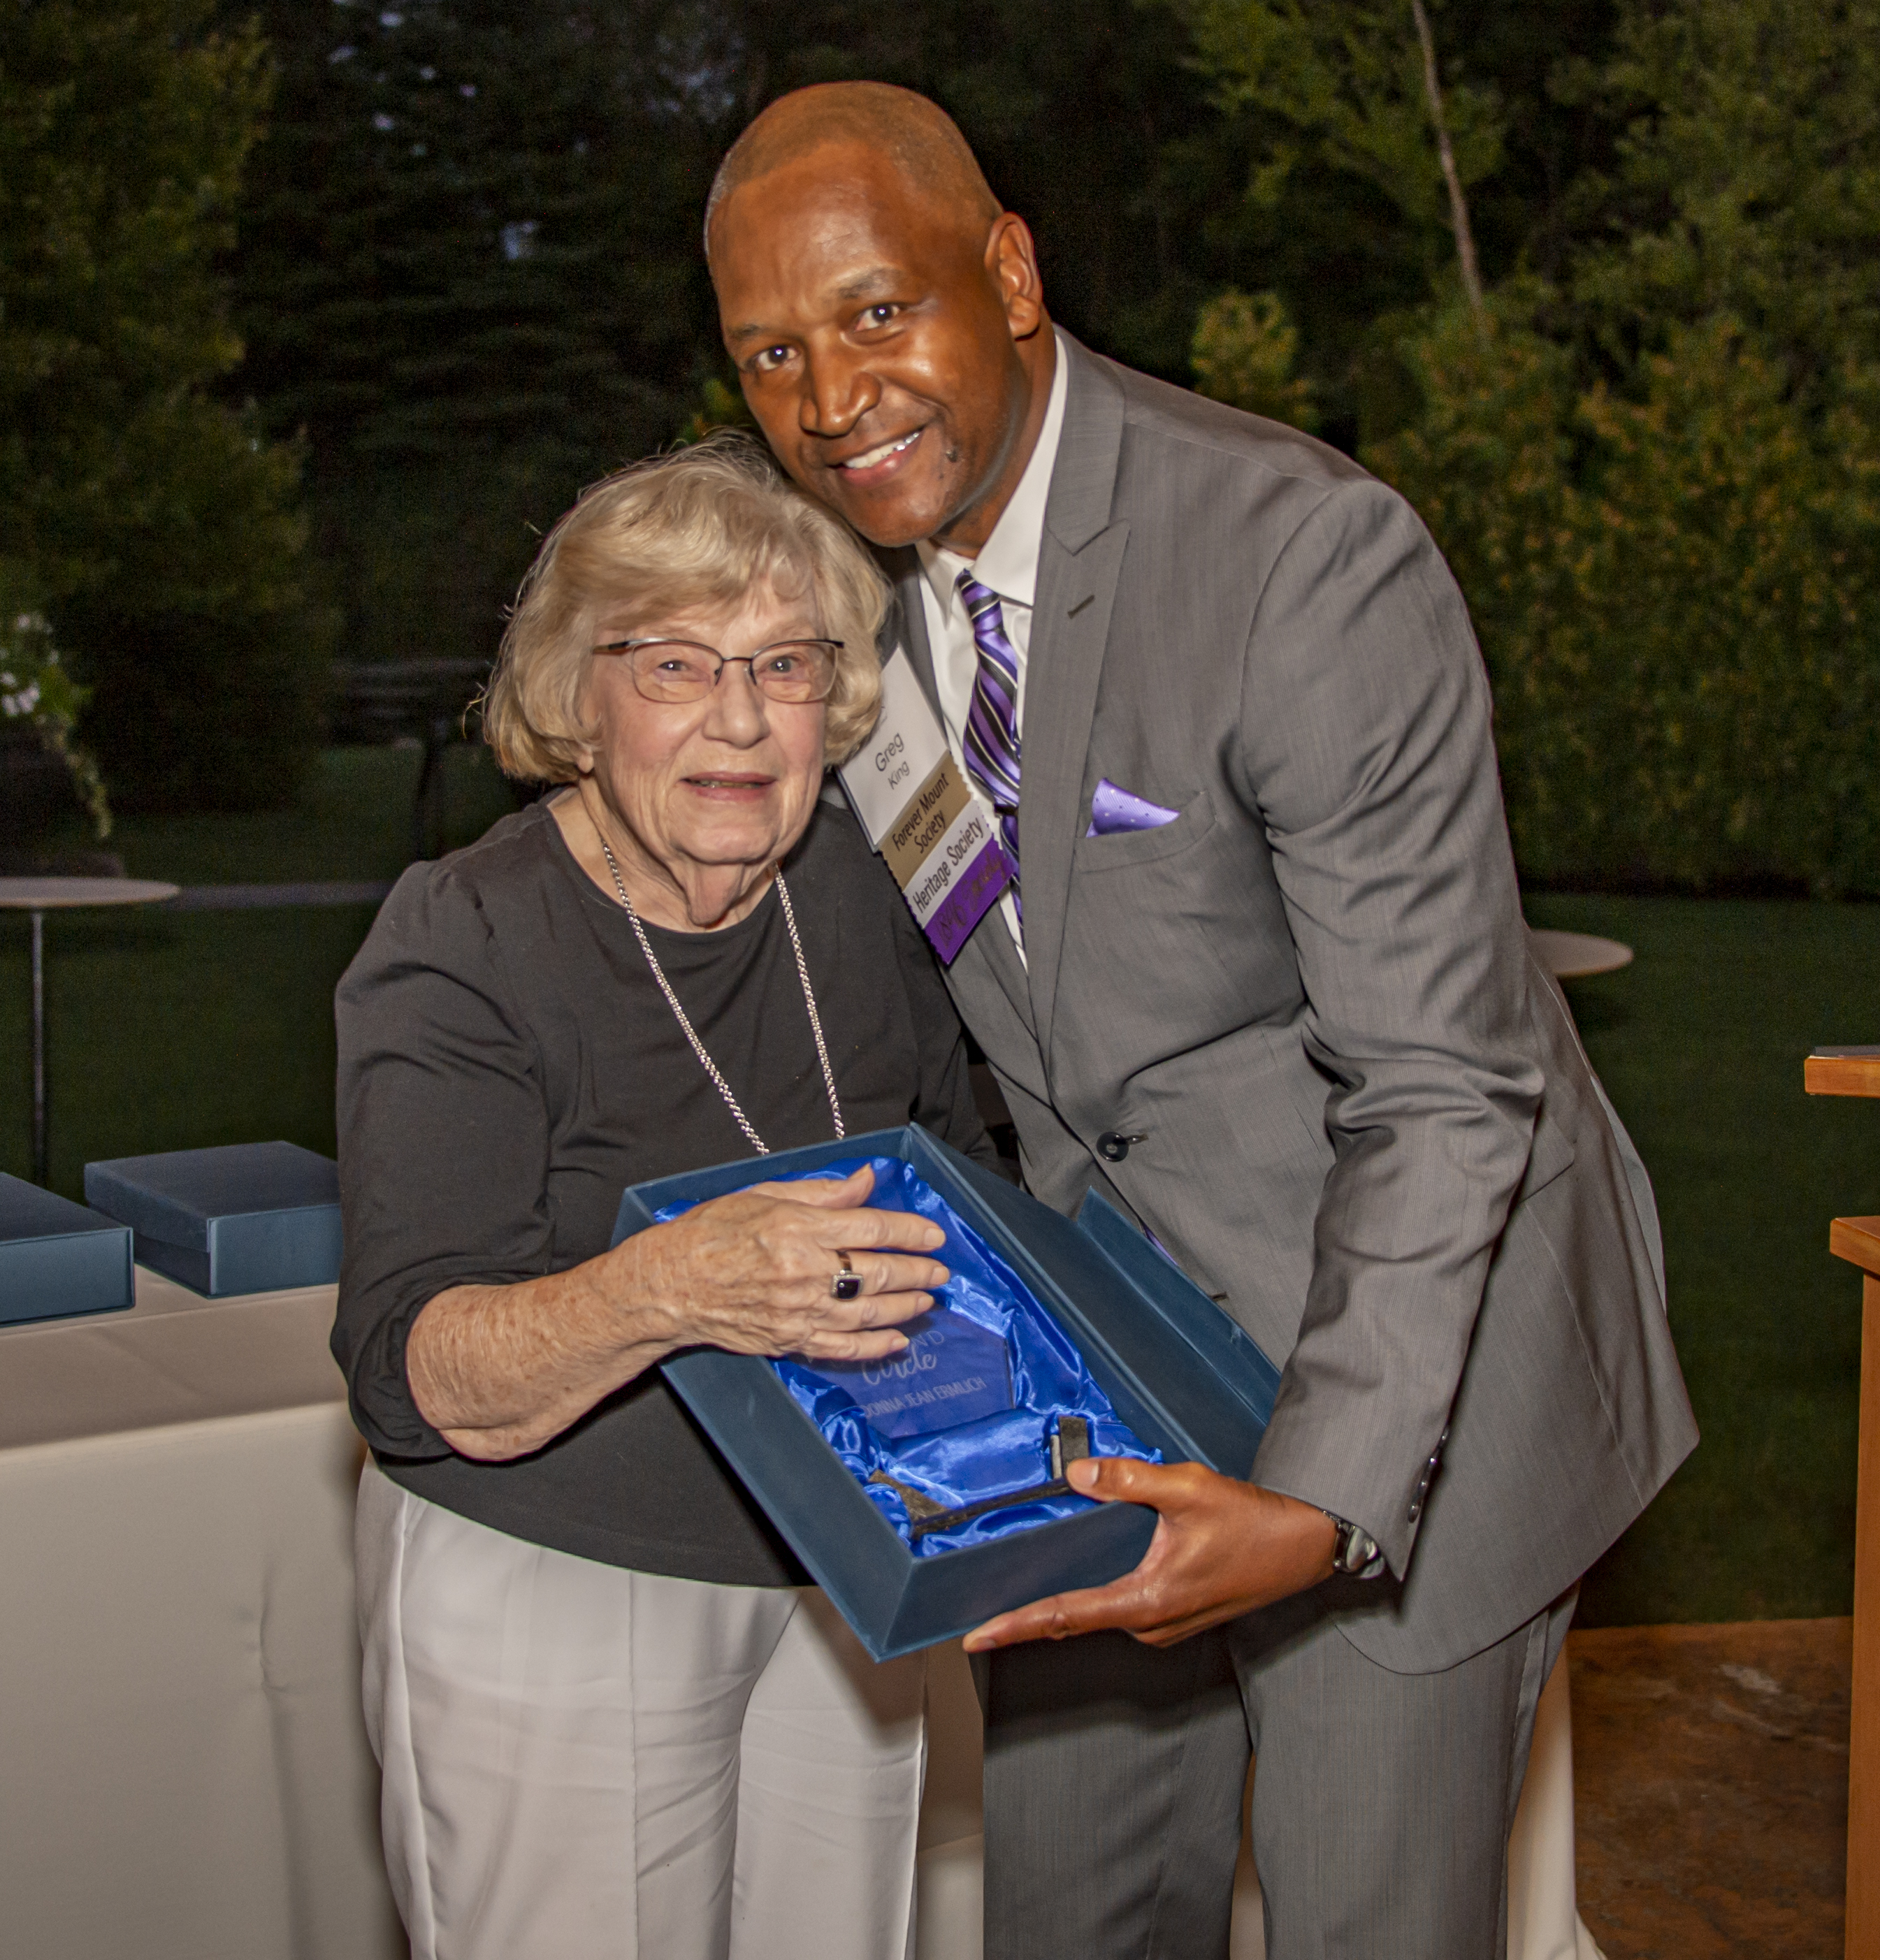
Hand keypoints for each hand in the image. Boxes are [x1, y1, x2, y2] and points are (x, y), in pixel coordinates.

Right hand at [623, 1164, 950, 1362]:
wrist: (670, 1284)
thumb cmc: (711, 1232)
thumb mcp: (764, 1195)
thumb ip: (821, 1191)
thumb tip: (866, 1180)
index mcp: (797, 1228)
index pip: (870, 1228)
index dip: (909, 1232)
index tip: (934, 1234)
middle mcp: (802, 1271)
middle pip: (877, 1272)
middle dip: (918, 1272)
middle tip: (940, 1271)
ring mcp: (797, 1311)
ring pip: (867, 1313)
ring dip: (905, 1308)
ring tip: (927, 1301)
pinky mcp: (788, 1340)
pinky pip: (842, 1348)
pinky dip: (875, 1347)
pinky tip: (897, 1341)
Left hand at [961, 1458, 1339, 1650]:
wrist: (1305, 1547)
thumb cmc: (1252, 1522)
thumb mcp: (1187, 1489)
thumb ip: (1129, 1481)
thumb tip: (1078, 1474)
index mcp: (1147, 1601)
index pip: (1065, 1616)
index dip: (1015, 1626)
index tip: (974, 1636)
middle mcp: (1151, 1623)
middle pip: (1075, 1616)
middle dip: (1030, 1609)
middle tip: (983, 1597)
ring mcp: (1165, 1625)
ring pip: (1100, 1610)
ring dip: (1067, 1596)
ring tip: (1025, 1577)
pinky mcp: (1176, 1615)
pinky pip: (1123, 1605)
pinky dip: (1097, 1591)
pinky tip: (1087, 1564)